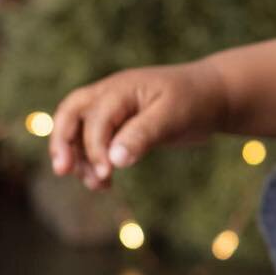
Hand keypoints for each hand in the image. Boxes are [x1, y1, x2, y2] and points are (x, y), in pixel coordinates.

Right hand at [49, 60, 226, 190]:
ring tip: (97, 185)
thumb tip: (115, 159)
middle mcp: (110, 95)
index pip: (96, 118)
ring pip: (78, 129)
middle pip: (70, 113)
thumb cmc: (194, 102)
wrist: (212, 96)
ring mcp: (112, 109)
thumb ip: (143, 135)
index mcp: (121, 89)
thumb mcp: (173, 116)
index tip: (107, 173)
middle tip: (63, 171)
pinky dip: (93, 160)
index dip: (95, 147)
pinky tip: (104, 181)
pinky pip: (94, 140)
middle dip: (62, 143)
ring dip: (80, 158)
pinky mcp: (118, 125)